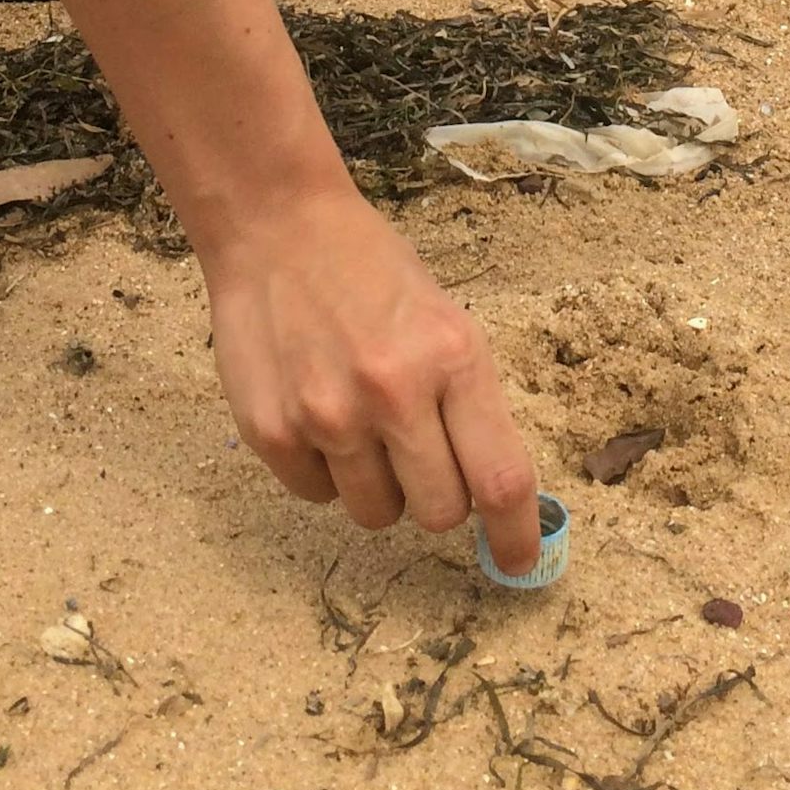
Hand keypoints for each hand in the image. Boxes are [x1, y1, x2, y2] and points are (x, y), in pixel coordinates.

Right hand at [203, 182, 541, 575]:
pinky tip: (314, 410)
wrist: (276, 226)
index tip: (519, 563)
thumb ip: (468, 401)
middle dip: (437, 496)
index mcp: (453, 357)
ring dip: (378, 485)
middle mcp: (393, 393)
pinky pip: (316, 496)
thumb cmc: (371, 269)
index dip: (517, 535)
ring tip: (358, 419)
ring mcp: (327, 417)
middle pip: (440, 512)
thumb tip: (492, 495)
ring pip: (376, 514)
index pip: (500, 478)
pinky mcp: (271, 433)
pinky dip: (323, 471)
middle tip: (418, 450)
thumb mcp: (445, 319)